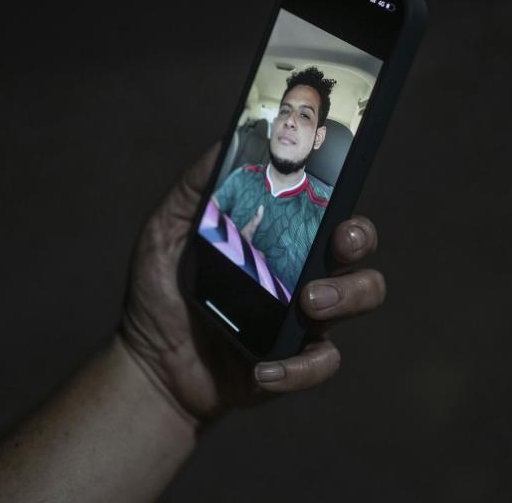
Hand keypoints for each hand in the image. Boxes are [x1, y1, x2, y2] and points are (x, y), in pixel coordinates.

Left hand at [120, 144, 384, 425]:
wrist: (149, 365)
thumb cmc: (161, 292)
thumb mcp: (166, 232)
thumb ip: (193, 189)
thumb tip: (227, 141)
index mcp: (281, 238)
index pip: (328, 208)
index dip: (344, 193)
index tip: (338, 187)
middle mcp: (304, 272)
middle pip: (359, 248)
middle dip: (359, 239)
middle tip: (337, 245)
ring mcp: (305, 318)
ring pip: (362, 296)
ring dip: (346, 296)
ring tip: (308, 304)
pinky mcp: (296, 362)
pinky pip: (322, 362)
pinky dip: (298, 369)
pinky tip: (262, 370)